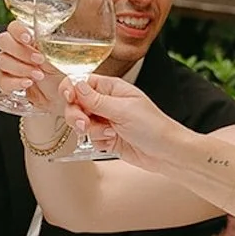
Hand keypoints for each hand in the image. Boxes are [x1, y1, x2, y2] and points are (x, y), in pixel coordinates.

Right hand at [0, 21, 60, 115]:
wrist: (60, 96)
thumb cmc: (61, 73)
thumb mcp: (61, 57)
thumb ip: (52, 46)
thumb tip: (51, 38)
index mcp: (27, 38)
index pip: (14, 27)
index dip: (18, 31)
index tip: (28, 39)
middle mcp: (14, 49)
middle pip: (3, 41)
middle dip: (20, 51)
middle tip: (38, 60)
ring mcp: (7, 65)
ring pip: (2, 60)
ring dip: (20, 68)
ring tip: (39, 75)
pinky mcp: (5, 82)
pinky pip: (1, 80)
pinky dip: (14, 82)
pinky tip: (27, 83)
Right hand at [61, 72, 179, 170]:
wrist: (166, 153)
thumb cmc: (153, 126)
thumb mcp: (122, 110)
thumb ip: (96, 99)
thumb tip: (75, 84)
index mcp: (112, 88)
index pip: (82, 82)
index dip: (71, 89)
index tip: (69, 99)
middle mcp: (106, 102)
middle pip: (76, 104)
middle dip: (76, 115)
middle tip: (84, 124)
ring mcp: (106, 120)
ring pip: (81, 123)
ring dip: (91, 130)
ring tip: (108, 134)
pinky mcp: (107, 137)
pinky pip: (91, 138)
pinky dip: (99, 142)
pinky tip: (113, 142)